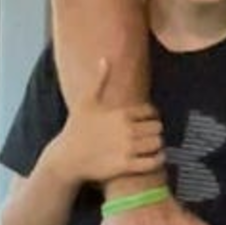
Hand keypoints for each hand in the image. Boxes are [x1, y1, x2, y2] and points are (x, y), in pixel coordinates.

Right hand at [54, 58, 164, 183]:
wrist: (66, 158)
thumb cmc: (76, 128)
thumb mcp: (86, 101)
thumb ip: (100, 80)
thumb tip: (104, 59)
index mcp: (121, 113)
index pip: (151, 112)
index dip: (152, 116)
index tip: (147, 121)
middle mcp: (126, 130)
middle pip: (157, 128)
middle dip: (155, 131)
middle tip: (149, 135)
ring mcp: (127, 148)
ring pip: (158, 143)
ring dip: (158, 145)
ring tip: (151, 146)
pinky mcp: (126, 166)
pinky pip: (153, 162)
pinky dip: (158, 159)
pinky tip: (154, 157)